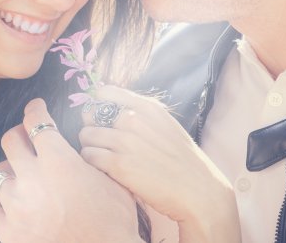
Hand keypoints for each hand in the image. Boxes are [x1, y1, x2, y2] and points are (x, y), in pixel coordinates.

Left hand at [0, 98, 142, 242]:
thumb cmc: (115, 223)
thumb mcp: (111, 181)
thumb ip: (89, 159)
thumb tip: (79, 146)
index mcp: (59, 161)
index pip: (37, 122)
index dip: (35, 110)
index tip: (36, 108)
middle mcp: (32, 178)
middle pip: (10, 140)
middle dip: (19, 135)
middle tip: (26, 138)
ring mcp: (16, 205)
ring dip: (7, 171)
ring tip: (16, 175)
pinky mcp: (7, 231)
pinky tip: (3, 201)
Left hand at [79, 85, 240, 242]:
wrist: (199, 192)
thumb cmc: (184, 162)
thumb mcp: (167, 126)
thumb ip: (142, 116)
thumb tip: (114, 111)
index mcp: (147, 108)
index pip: (105, 92)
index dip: (97, 105)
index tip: (99, 118)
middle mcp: (134, 120)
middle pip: (90, 114)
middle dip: (92, 128)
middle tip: (100, 142)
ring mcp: (125, 141)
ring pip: (86, 136)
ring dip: (90, 146)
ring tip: (103, 158)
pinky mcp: (118, 164)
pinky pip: (89, 156)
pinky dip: (92, 162)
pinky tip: (105, 169)